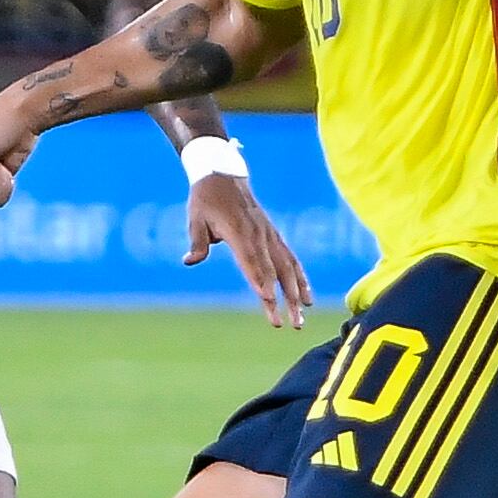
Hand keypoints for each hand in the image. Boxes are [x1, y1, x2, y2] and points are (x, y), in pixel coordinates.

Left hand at [183, 171, 312, 327]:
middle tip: (292, 322)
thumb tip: (189, 261)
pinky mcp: (273, 235)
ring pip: (288, 266)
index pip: (251, 260)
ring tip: (303, 315)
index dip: (260, 279)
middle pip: (274, 270)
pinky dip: (301, 277)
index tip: (268, 299)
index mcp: (239, 231)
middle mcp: (259, 234)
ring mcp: (269, 235)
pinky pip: (291, 258)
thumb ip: (197, 242)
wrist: (222, 174)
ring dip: (298, 292)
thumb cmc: (205, 199)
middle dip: (285, 298)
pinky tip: (307, 296)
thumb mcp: (195, 218)